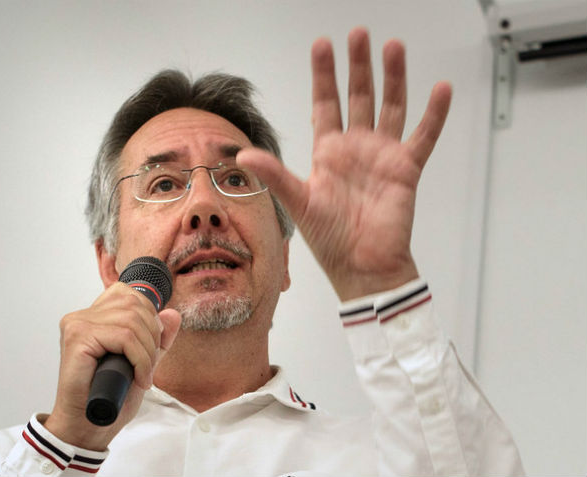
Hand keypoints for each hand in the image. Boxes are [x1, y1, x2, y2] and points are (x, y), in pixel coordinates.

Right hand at [44, 282, 180, 450]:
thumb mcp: (142, 362)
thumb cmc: (109, 397)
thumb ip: (157, 339)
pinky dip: (139, 359)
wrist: (88, 426)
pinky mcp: (78, 338)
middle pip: (134, 305)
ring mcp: (78, 325)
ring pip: (132, 321)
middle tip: (148, 365)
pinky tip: (138, 378)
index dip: (148, 317)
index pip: (128, 293)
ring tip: (143, 374)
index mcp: (93, 316)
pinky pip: (124, 337)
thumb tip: (172, 314)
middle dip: (152, 336)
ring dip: (147, 352)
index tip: (150, 346)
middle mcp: (82, 316)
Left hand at [238, 27, 451, 299]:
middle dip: (357, 66)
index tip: (322, 46)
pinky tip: (440, 89)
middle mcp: (355, 148)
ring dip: (393, 78)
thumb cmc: (330, 240)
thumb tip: (242, 156)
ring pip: (391, 107)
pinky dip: (433, 114)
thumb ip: (275, 175)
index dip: (323, 76)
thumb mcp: (299, 203)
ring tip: (393, 47)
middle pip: (358, 96)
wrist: (363, 267)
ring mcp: (382, 155)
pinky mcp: (406, 169)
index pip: (325, 104)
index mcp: (327, 152)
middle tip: (359, 34)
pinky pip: (423, 136)